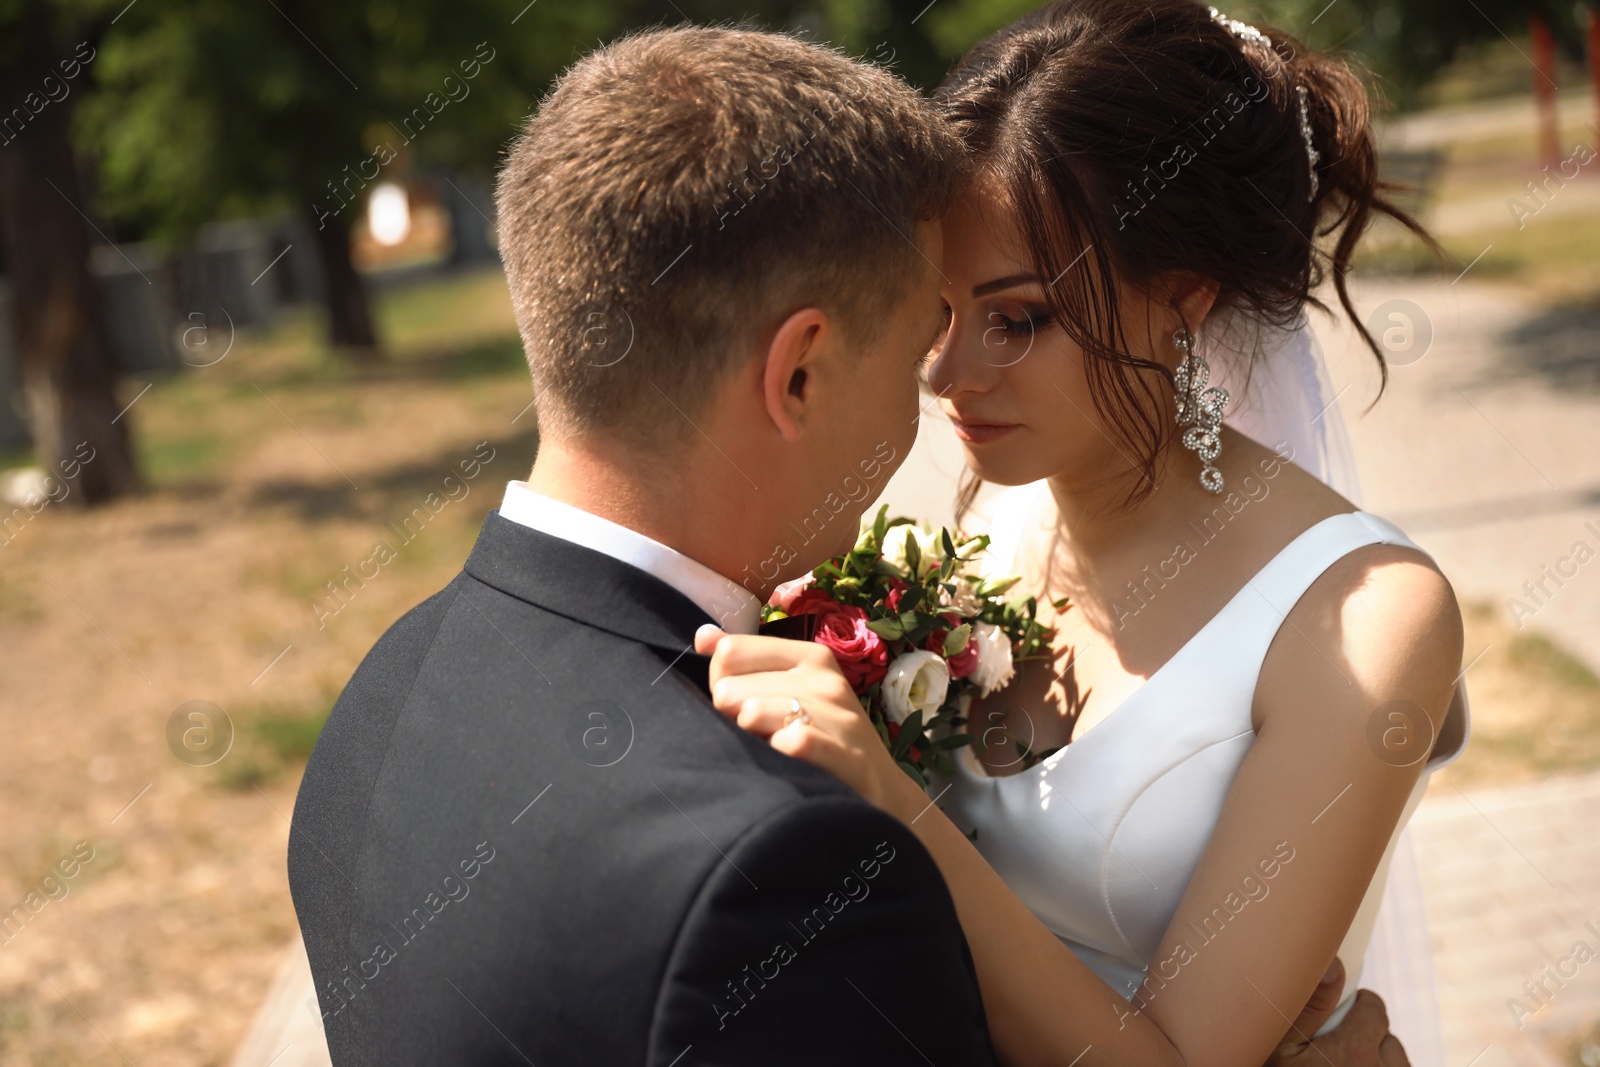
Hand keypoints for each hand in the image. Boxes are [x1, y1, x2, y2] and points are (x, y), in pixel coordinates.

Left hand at [696, 626, 923, 818]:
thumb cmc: (823, 738)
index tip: (739, 709)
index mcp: (809, 656)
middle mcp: (825, 679)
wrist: (879, 790)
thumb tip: (702, 637)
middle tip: (759, 739)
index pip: (729, 653)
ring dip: (751, 741)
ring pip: (752, 713)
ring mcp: (838, 716)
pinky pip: (791, 742)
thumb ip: (745, 663)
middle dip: (732, 720)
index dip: (721, 686)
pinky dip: (777, 754)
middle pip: (730, 689)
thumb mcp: (789, 692)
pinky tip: (785, 762)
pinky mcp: (847, 755)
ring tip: (771, 753)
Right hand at [1264, 958, 1409, 1066]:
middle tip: (1337, 1053)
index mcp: (1356, 1052)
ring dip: (1378, 1063)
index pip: (1374, 1008)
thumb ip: (1308, 1006)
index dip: (1357, 1008)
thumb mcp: (1280, 1049)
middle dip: (1367, 1039)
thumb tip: (1334, 965)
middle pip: (1387, 1038)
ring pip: (1397, 1063)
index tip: (1341, 1018)